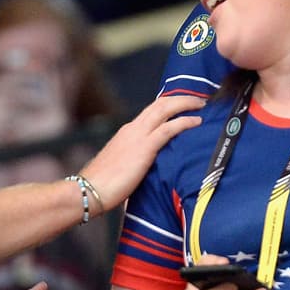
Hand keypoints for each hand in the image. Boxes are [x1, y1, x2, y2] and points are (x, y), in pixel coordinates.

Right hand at [79, 94, 205, 213]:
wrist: (88, 191)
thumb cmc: (102, 186)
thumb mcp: (122, 167)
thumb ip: (135, 162)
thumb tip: (146, 171)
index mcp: (127, 132)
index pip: (151, 111)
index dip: (169, 104)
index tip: (184, 104)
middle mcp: (132, 128)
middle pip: (160, 103)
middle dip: (181, 98)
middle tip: (198, 99)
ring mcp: (137, 136)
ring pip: (165, 108)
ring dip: (186, 103)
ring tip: (201, 104)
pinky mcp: (144, 148)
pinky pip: (169, 128)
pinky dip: (185, 121)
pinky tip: (197, 121)